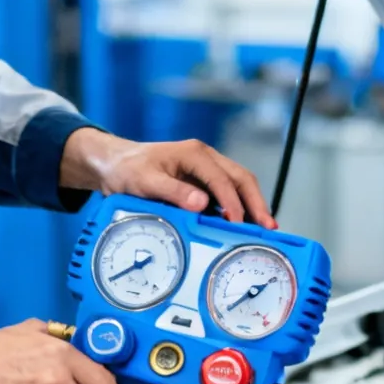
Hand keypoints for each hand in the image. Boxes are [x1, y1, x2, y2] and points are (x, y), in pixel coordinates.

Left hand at [60, 128, 276, 228]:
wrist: (114, 164)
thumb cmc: (128, 169)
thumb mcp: (145, 182)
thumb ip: (173, 192)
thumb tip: (202, 203)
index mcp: (194, 154)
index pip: (223, 179)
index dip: (234, 203)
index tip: (239, 224)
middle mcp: (205, 158)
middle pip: (242, 179)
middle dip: (256, 203)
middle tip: (269, 227)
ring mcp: (206, 170)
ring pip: (239, 185)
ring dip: (252, 206)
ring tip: (264, 229)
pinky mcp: (203, 182)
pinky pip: (227, 194)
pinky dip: (238, 209)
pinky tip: (244, 226)